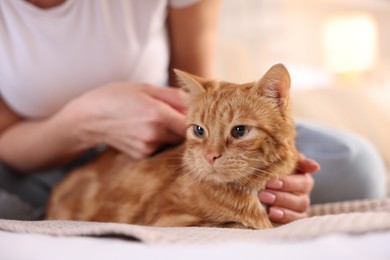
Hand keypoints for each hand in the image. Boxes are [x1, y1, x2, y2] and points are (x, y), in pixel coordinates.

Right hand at [64, 82, 187, 158]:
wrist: (88, 119)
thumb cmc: (117, 97)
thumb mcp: (145, 88)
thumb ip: (174, 96)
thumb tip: (196, 101)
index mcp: (158, 114)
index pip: (192, 123)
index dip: (197, 120)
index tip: (198, 114)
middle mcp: (154, 134)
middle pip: (184, 134)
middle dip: (184, 124)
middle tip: (174, 113)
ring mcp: (148, 147)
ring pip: (172, 141)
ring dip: (171, 132)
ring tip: (154, 119)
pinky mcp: (142, 155)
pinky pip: (160, 147)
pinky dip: (158, 139)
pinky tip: (144, 129)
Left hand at [258, 154, 319, 223]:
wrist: (258, 181)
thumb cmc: (271, 168)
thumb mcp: (281, 161)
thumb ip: (297, 160)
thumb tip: (316, 167)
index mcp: (303, 179)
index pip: (303, 183)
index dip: (288, 183)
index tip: (271, 183)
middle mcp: (304, 195)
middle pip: (300, 199)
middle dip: (281, 197)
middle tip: (263, 194)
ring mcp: (299, 209)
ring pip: (298, 211)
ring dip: (282, 209)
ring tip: (267, 207)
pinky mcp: (293, 219)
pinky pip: (294, 222)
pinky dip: (284, 218)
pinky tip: (271, 214)